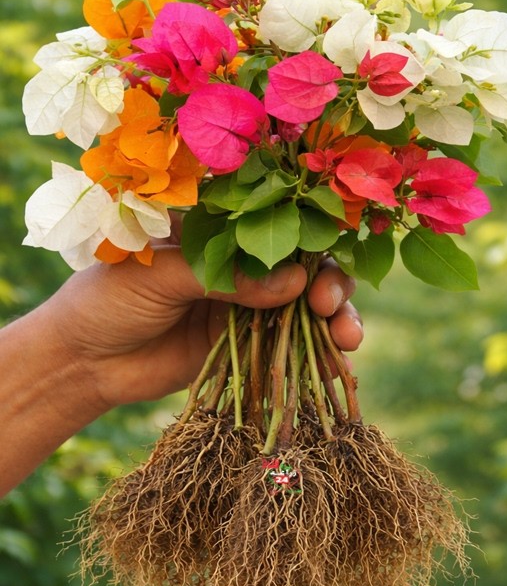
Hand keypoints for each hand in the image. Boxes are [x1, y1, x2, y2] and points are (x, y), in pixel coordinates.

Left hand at [36, 245, 361, 410]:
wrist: (79, 363)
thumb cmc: (104, 300)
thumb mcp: (159, 277)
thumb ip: (226, 278)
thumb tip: (297, 284)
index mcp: (219, 226)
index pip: (280, 218)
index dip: (312, 236)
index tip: (321, 260)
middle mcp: (242, 259)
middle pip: (307, 262)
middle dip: (332, 282)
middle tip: (331, 306)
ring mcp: (249, 302)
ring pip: (309, 305)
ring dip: (336, 320)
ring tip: (347, 340)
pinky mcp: (249, 342)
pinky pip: (294, 344)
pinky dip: (319, 354)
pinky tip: (336, 366)